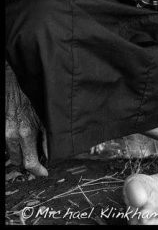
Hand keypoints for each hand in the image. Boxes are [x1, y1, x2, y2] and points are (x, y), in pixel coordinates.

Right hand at [5, 62, 47, 176]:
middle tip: (37, 160)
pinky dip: (14, 148)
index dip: (38, 171)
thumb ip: (47, 138)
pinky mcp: (1, 133)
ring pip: (12, 156)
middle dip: (28, 163)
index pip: (30, 163)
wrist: (14, 89)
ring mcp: (5, 135)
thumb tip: (50, 154)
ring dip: (20, 155)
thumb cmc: (30, 101)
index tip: (44, 172)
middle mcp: (13, 137)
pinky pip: (7, 148)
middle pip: (19, 163)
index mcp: (26, 134)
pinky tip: (21, 142)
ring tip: (29, 148)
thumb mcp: (43, 119)